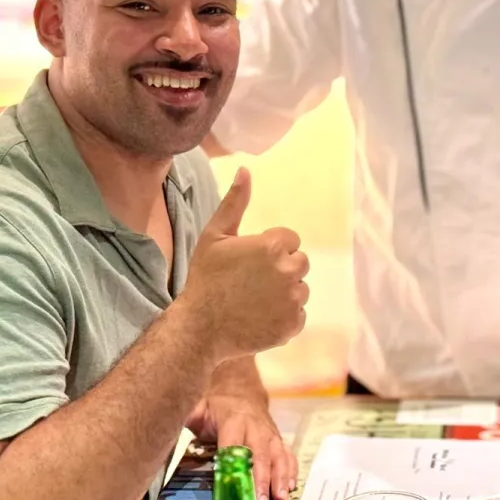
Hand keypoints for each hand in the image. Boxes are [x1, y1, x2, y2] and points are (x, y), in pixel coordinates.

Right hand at [178, 167, 309, 363]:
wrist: (199, 328)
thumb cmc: (205, 279)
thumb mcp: (214, 236)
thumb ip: (235, 202)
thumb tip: (245, 170)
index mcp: (273, 246)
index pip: (290, 240)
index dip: (270, 250)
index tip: (250, 262)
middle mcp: (288, 272)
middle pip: (300, 263)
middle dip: (281, 269)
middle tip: (253, 282)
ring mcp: (293, 300)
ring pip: (301, 289)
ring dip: (284, 293)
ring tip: (255, 300)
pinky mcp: (293, 325)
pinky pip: (299, 314)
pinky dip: (284, 316)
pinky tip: (260, 317)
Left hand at [187, 389, 296, 499]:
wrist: (241, 388)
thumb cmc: (217, 404)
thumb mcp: (199, 407)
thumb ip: (187, 417)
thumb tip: (166, 428)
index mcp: (234, 420)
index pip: (234, 443)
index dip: (235, 463)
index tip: (234, 482)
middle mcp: (255, 427)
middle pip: (259, 454)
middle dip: (262, 479)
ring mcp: (269, 434)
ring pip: (278, 455)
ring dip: (280, 477)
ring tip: (280, 498)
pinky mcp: (277, 440)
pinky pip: (288, 454)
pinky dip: (291, 470)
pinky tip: (290, 486)